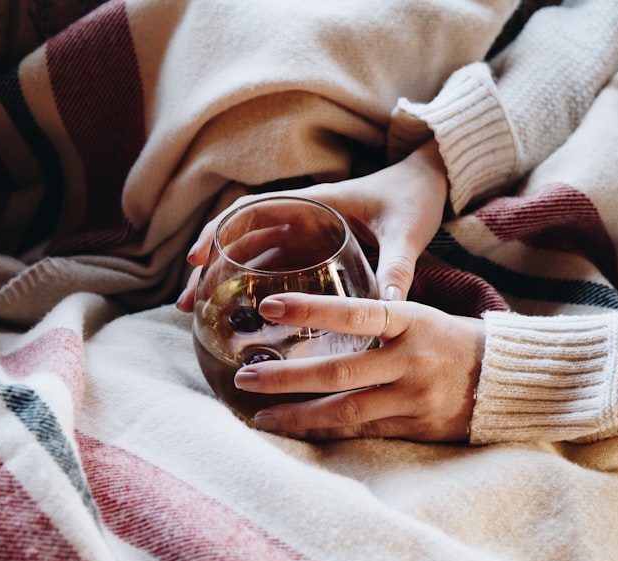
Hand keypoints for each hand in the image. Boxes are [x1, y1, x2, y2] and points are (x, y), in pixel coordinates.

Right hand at [176, 139, 447, 311]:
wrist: (431, 184)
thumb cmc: (414, 198)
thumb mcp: (406, 231)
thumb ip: (397, 267)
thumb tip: (389, 309)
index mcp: (315, 203)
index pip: (251, 210)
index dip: (219, 231)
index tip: (197, 259)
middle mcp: (304, 218)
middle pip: (242, 240)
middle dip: (211, 268)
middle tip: (187, 303)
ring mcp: (308, 237)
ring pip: (255, 258)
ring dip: (227, 281)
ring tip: (203, 316)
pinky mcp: (319, 253)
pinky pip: (279, 270)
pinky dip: (256, 289)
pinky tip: (245, 319)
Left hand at [231, 293, 484, 441]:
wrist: (502, 379)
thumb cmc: (449, 339)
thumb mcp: (417, 317)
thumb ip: (375, 321)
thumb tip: (313, 320)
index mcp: (411, 321)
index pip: (356, 312)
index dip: (312, 309)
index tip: (270, 305)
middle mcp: (411, 360)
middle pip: (340, 372)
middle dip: (287, 378)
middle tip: (246, 377)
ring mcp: (414, 397)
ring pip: (347, 411)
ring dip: (299, 415)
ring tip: (261, 416)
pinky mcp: (416, 427)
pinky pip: (363, 432)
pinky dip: (327, 432)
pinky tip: (298, 430)